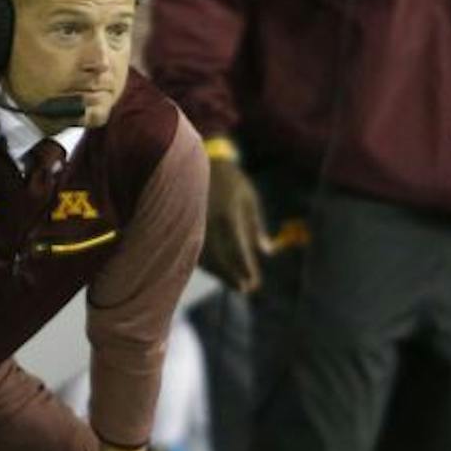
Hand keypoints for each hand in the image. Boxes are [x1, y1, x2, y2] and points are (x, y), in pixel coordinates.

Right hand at [204, 155, 267, 292]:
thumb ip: (256, 226)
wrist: (197, 160)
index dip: (246, 268)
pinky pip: (193, 250)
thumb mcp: (249, 198)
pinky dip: (206, 263)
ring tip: (234, 283)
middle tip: (245, 289)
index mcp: (228, 215)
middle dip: (232, 277)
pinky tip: (216, 269)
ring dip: (219, 273)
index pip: (238, 250)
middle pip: (220, 259)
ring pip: (204, 258)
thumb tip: (267, 251)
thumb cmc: (229, 180)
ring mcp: (193, 225)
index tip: (254, 283)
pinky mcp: (183, 226)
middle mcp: (209, 223)